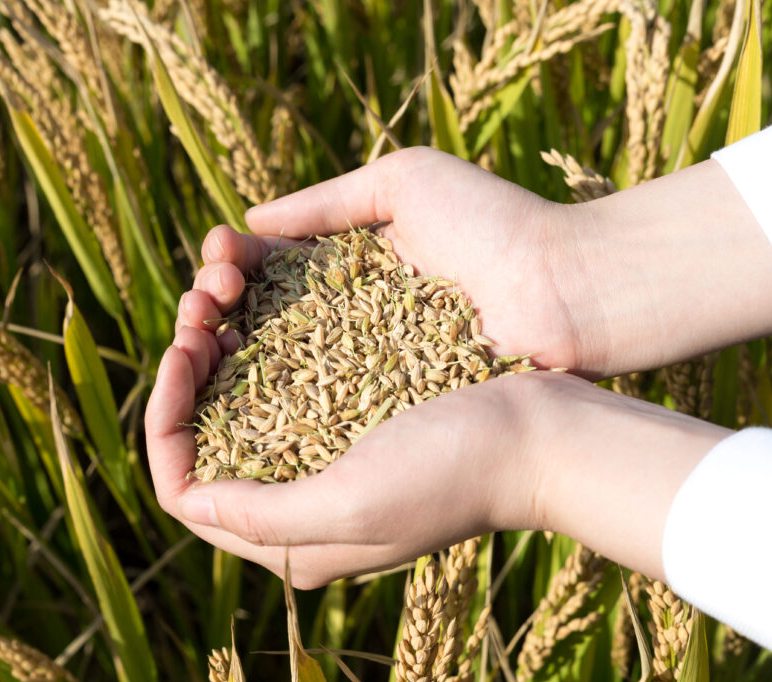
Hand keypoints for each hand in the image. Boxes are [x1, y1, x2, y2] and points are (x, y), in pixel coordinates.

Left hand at [145, 329, 535, 587]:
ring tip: (223, 292)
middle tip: (200, 310)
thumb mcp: (353, 505)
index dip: (164, 420)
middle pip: (207, 439)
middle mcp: (299, 502)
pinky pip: (278, 380)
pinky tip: (257, 300)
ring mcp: (325, 459)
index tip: (181, 351)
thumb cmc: (453, 470)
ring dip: (219, 346)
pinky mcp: (351, 420)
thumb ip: (263, 518)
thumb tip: (187, 502)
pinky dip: (258, 339)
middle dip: (187, 372)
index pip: (185, 490)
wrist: (542, 434)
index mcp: (291, 538)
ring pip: (237, 402)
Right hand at [178, 147, 591, 372]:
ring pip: (275, 363)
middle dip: (217, 306)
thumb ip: (327, 200)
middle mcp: (349, 319)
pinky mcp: (382, 407)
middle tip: (203, 303)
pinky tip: (232, 383)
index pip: (270, 268)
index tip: (218, 258)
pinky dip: (267, 394)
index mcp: (352, 265)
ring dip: (227, 349)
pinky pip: (313, 404)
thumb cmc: (495, 225)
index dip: (232, 264)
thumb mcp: (406, 183)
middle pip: (261, 317)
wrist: (569, 291)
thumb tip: (249, 218)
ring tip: (202, 336)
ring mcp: (364, 367)